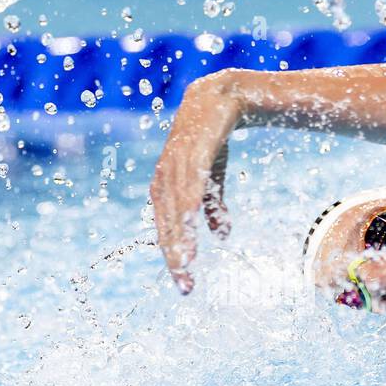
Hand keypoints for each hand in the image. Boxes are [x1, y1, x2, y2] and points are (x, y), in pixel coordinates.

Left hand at [150, 71, 240, 292]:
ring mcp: (175, 166)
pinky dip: (189, 206)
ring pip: (176, 211)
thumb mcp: (213, 179)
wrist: (218, 98)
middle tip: (186, 285)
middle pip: (167, 228)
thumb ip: (213, 207)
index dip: (175, 259)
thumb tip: (221, 237)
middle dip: (175, 258)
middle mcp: (163, 181)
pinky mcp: (192, 153)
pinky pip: (190, 185)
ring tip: (187, 265)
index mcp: (164, 191)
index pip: (166, 233)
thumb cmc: (210, 142)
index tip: (186, 286)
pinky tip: (193, 225)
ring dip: (181, 239)